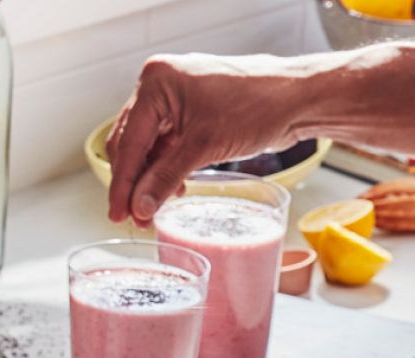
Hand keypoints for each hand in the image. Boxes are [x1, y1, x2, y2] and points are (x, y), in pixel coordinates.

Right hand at [106, 53, 304, 226]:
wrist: (297, 99)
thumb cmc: (257, 107)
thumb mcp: (205, 147)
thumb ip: (167, 178)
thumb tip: (140, 207)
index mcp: (157, 82)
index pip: (127, 141)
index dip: (122, 183)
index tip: (117, 215)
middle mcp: (161, 85)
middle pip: (133, 142)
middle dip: (134, 182)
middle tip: (135, 218)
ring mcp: (177, 98)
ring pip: (150, 145)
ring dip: (151, 178)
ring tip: (154, 210)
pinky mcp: (193, 112)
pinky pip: (168, 143)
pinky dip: (168, 167)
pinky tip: (175, 189)